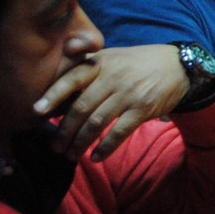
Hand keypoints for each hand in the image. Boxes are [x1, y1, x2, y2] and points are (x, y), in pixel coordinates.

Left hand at [36, 44, 188, 160]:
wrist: (178, 66)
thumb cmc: (138, 64)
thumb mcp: (112, 56)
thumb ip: (87, 67)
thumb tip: (58, 90)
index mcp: (101, 63)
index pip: (71, 79)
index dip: (53, 95)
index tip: (36, 111)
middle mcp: (113, 78)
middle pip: (81, 107)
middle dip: (65, 130)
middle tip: (55, 146)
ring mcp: (129, 94)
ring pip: (97, 122)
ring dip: (81, 142)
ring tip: (71, 155)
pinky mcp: (143, 109)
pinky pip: (120, 132)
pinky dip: (106, 147)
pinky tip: (96, 157)